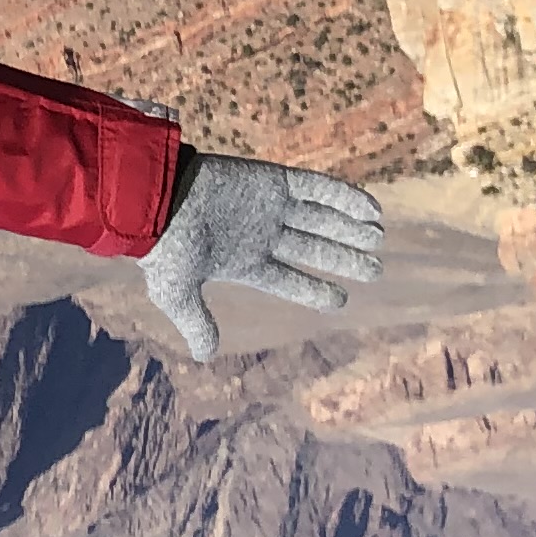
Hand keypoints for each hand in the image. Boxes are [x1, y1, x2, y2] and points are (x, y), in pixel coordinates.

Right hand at [138, 154, 386, 363]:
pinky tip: (372, 211)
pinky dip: (345, 197)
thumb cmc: (165, 247)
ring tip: (378, 240)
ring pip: (320, 219)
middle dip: (344, 259)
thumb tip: (204, 356)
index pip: (287, 279)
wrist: (157, 199)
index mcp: (242, 262)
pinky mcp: (272, 179)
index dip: (314, 290)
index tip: (341, 300)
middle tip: (376, 270)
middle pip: (312, 248)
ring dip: (350, 229)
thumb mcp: (175, 292)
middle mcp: (260, 234)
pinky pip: (317, 187)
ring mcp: (269, 206)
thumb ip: (195, 321)